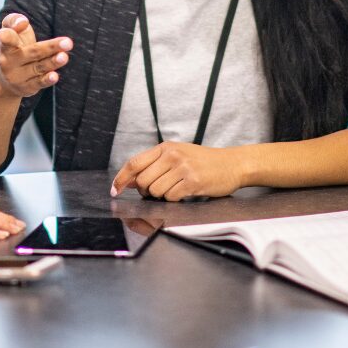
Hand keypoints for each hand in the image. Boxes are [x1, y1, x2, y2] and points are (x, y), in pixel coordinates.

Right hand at [0, 13, 71, 98]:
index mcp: (5, 46)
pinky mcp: (27, 87)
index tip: (14, 29)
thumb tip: (23, 22)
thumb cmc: (12, 48)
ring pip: (39, 67)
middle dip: (50, 47)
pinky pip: (39, 83)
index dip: (8, 36)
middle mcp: (10, 62)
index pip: (7, 39)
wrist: (4, 80)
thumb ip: (14, 21)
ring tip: (64, 57)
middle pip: (33, 52)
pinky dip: (47, 80)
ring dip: (52, 62)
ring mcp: (18, 76)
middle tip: (68, 42)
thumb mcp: (9, 32)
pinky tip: (55, 76)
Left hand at [110, 142, 244, 199]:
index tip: (115, 190)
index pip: (134, 163)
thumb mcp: (178, 156)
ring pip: (156, 192)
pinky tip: (185, 192)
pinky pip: (171, 197)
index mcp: (166, 148)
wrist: (233, 164)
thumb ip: (154, 165)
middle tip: (159, 191)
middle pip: (143, 181)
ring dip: (163, 196)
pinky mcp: (193, 182)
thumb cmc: (204, 161)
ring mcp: (183, 168)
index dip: (121, 178)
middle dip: (147, 192)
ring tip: (176, 189)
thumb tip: (131, 181)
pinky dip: (175, 199)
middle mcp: (172, 155)